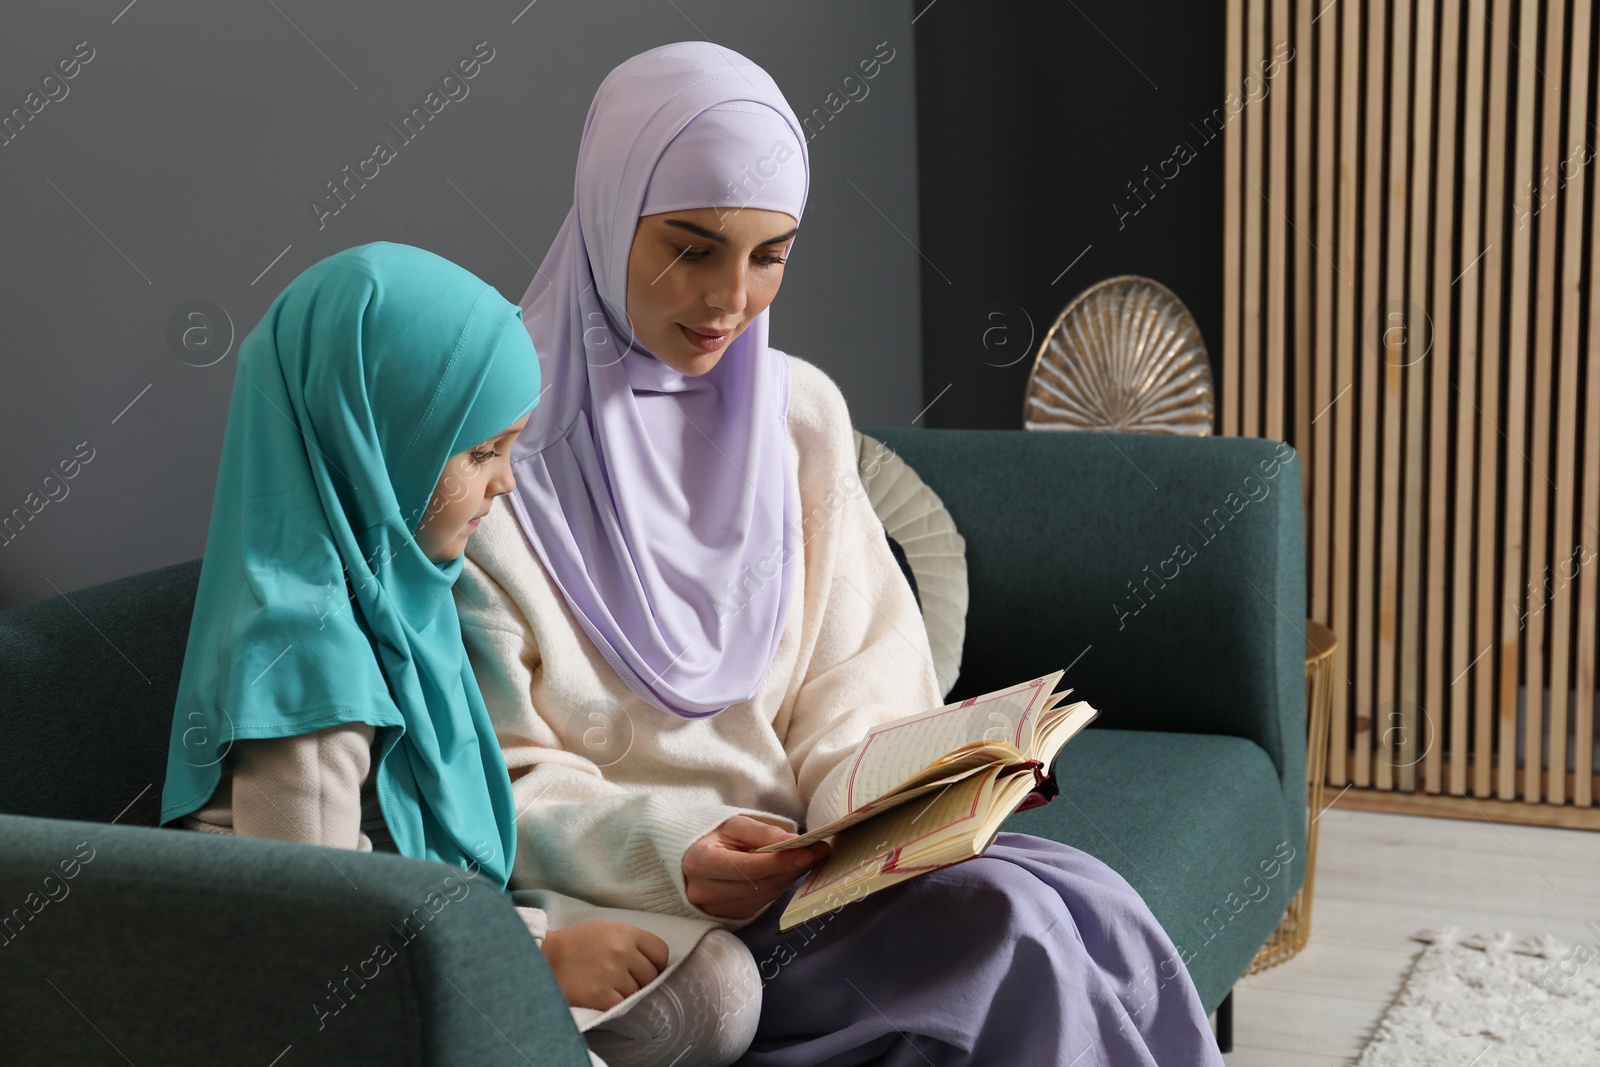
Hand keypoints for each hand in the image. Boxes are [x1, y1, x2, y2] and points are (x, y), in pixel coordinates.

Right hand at [541, 920, 669, 1010]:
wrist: (545, 958)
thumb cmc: (578, 944)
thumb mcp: (607, 929)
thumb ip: (632, 941)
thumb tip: (657, 962)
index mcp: (626, 933)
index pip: (661, 952)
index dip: (656, 963)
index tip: (645, 969)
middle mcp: (622, 951)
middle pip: (652, 976)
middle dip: (641, 981)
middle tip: (622, 980)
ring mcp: (612, 974)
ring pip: (638, 993)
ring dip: (626, 993)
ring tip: (608, 986)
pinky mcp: (601, 995)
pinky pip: (623, 1005)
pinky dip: (615, 1004)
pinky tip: (602, 997)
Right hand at [683, 815, 831, 919]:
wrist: (688, 856)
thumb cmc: (711, 834)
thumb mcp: (732, 824)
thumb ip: (761, 832)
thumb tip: (792, 841)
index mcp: (699, 862)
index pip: (748, 867)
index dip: (780, 861)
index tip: (808, 851)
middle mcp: (703, 890)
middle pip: (758, 884)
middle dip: (792, 868)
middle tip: (819, 851)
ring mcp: (713, 908)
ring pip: (762, 896)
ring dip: (789, 878)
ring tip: (809, 858)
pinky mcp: (726, 915)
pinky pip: (759, 903)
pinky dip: (777, 887)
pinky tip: (789, 871)